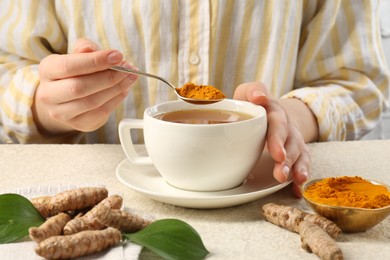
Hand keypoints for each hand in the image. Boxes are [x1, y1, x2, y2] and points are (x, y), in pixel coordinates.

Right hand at [32, 38, 137, 134]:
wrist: (68, 97)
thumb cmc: (76, 71)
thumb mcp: (78, 54)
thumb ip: (86, 48)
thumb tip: (91, 49)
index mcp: (47, 70)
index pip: (69, 66)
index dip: (95, 61)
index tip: (117, 56)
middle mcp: (49, 94)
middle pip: (80, 87)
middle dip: (108, 76)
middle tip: (127, 68)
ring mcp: (61, 113)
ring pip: (92, 102)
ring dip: (116, 88)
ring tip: (130, 77)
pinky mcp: (79, 124)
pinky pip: (101, 112)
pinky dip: (116, 99)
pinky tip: (124, 89)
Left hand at [233, 82, 317, 196]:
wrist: (271, 113)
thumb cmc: (252, 106)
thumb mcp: (247, 93)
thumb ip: (250, 91)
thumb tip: (258, 96)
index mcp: (272, 110)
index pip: (275, 117)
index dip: (275, 131)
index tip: (275, 148)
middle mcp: (286, 124)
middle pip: (287, 137)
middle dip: (284, 151)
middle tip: (279, 160)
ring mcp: (293, 139)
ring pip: (297, 152)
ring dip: (293, 165)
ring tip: (285, 177)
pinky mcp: (296, 152)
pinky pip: (302, 164)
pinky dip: (300, 176)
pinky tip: (297, 189)